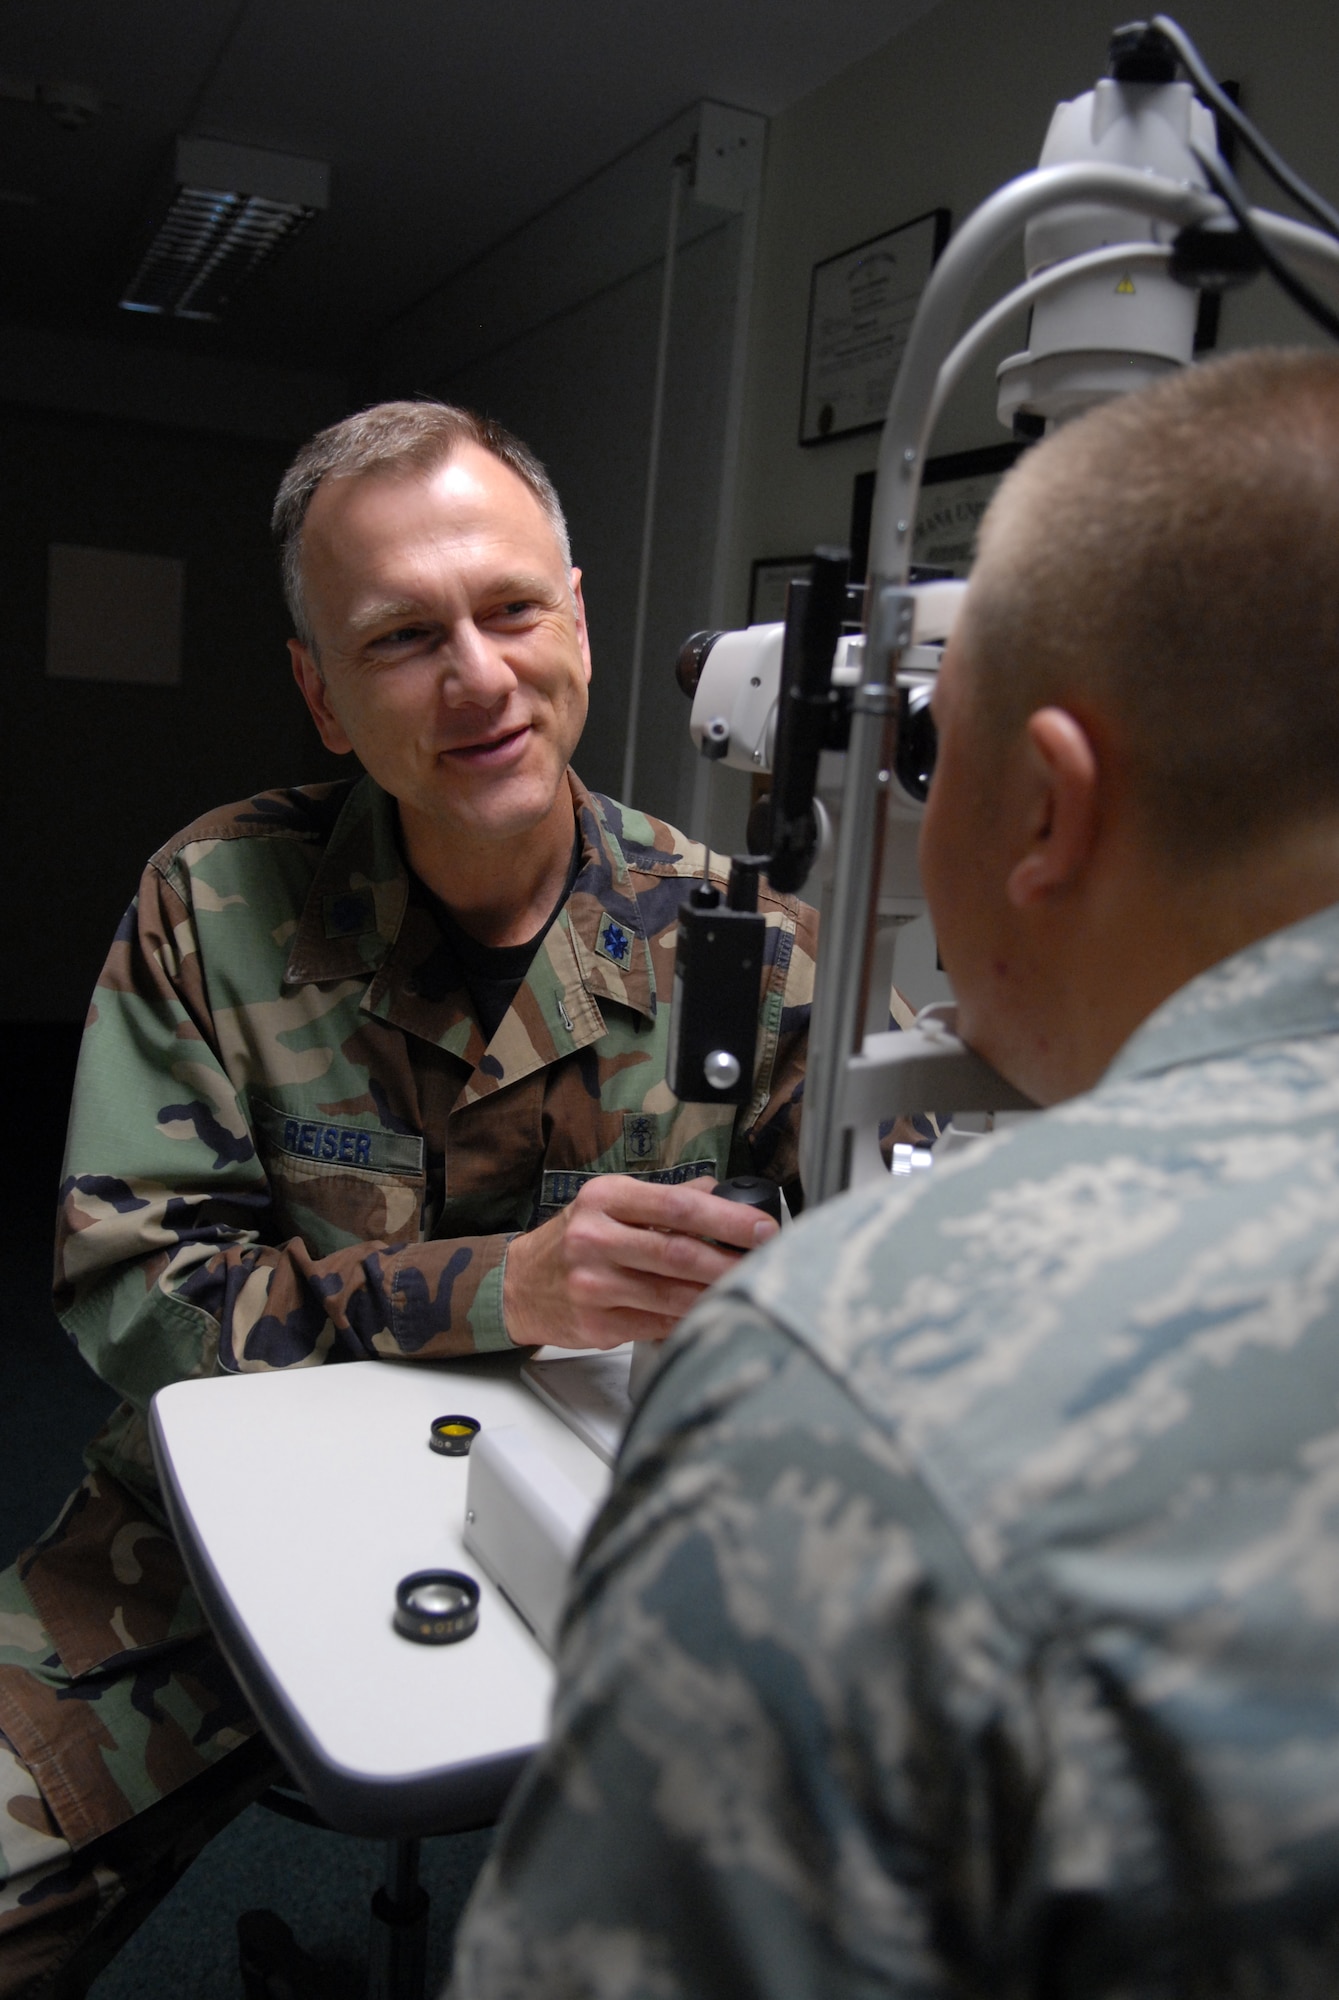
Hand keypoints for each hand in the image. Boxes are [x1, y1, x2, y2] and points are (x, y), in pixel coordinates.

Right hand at [503, 1175, 779, 1349]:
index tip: (764, 1228)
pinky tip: (711, 1313)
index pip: (678, 1206)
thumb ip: (663, 1199)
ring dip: (717, 1295)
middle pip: (679, 1254)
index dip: (727, 1219)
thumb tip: (718, 1192)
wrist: (520, 1285)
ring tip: (749, 1290)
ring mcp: (594, 1285)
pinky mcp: (597, 1324)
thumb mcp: (609, 1204)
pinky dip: (690, 1319)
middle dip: (732, 1261)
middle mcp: (595, 1239)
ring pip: (673, 1295)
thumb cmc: (573, 1240)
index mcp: (605, 1199)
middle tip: (768, 1263)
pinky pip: (658, 1324)